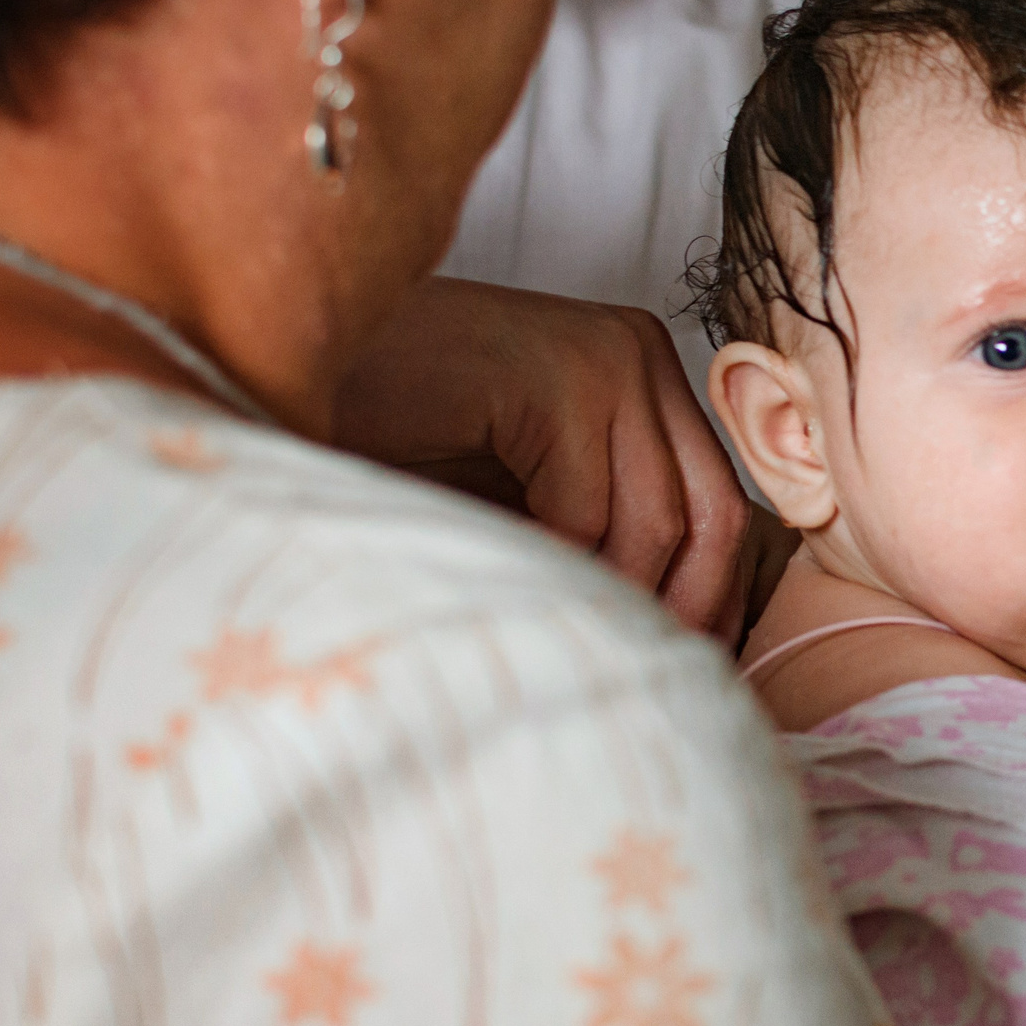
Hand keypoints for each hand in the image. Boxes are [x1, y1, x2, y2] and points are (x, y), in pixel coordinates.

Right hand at [332, 277, 759, 637]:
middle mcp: (639, 353)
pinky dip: (554, 565)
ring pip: (654, 521)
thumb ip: (609, 529)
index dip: (714, 594)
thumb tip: (693, 633)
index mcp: (647, 371)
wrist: (305, 367)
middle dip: (684, 607)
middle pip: (712, 513)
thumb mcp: (533, 483)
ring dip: (613, 594)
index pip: (720, 501)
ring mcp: (601, 358)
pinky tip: (512, 585)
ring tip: (568, 637)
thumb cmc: (405, 433)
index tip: (692, 662)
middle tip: (645, 672)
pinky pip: (583, 510)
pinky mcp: (548, 378)